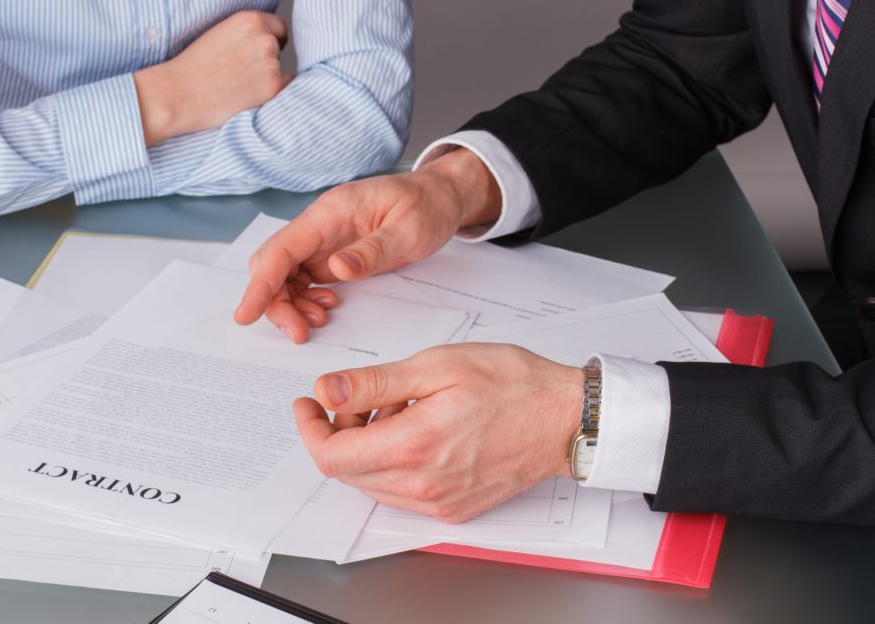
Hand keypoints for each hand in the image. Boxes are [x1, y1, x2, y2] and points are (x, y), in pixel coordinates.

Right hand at [134, 10, 291, 145]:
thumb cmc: (193, 67)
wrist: (179, 94)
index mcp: (250, 20)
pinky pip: (284, 89)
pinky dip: (270, 93)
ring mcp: (271, 64)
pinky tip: (247, 95)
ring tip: (237, 85)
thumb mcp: (219, 33)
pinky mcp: (272, 88)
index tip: (264, 50)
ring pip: (279, 70)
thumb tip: (270, 42)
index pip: (278, 27)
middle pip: (278, 49)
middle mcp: (264, 39)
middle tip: (240, 73)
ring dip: (266, 77)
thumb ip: (245, 33)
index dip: (272, 39)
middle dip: (266, 59)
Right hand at [233, 148, 502, 341]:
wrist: (441, 196)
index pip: (282, 249)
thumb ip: (373, 251)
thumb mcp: (410, 229)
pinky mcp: (331, 253)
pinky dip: (306, 300)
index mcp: (332, 212)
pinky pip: (304, 280)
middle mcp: (320, 225)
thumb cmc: (427, 206)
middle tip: (300, 333)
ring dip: (291, 305)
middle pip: (275, 265)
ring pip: (285, 276)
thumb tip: (336, 269)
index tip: (246, 314)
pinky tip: (326, 310)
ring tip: (316, 323)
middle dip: (276, 302)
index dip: (260, 283)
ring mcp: (323, 240)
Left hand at [293, 343, 583, 522]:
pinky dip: (393, 462)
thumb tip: (327, 391)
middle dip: (340, 432)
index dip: (310, 429)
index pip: (332, 456)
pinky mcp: (453, 508)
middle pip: (348, 472)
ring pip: (373, 483)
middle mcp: (423, 485)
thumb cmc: (514, 385)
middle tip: (360, 397)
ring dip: (367, 447)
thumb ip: (374, 383)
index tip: (309, 405)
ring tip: (397, 408)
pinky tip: (416, 430)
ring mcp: (439, 503)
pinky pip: (401, 492)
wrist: (565, 418)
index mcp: (414, 446)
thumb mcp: (437, 366)